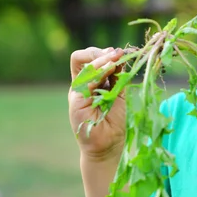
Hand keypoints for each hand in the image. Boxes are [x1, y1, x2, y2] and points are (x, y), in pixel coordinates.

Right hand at [68, 46, 125, 161]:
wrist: (110, 144)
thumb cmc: (114, 120)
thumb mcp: (118, 91)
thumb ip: (117, 75)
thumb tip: (120, 54)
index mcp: (89, 82)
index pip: (87, 58)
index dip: (100, 53)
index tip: (118, 53)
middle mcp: (80, 85)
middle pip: (81, 57)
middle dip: (100, 53)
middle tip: (117, 53)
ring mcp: (76, 93)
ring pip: (84, 67)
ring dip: (102, 60)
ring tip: (116, 59)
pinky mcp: (76, 102)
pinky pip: (85, 82)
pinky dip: (99, 72)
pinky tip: (110, 70)